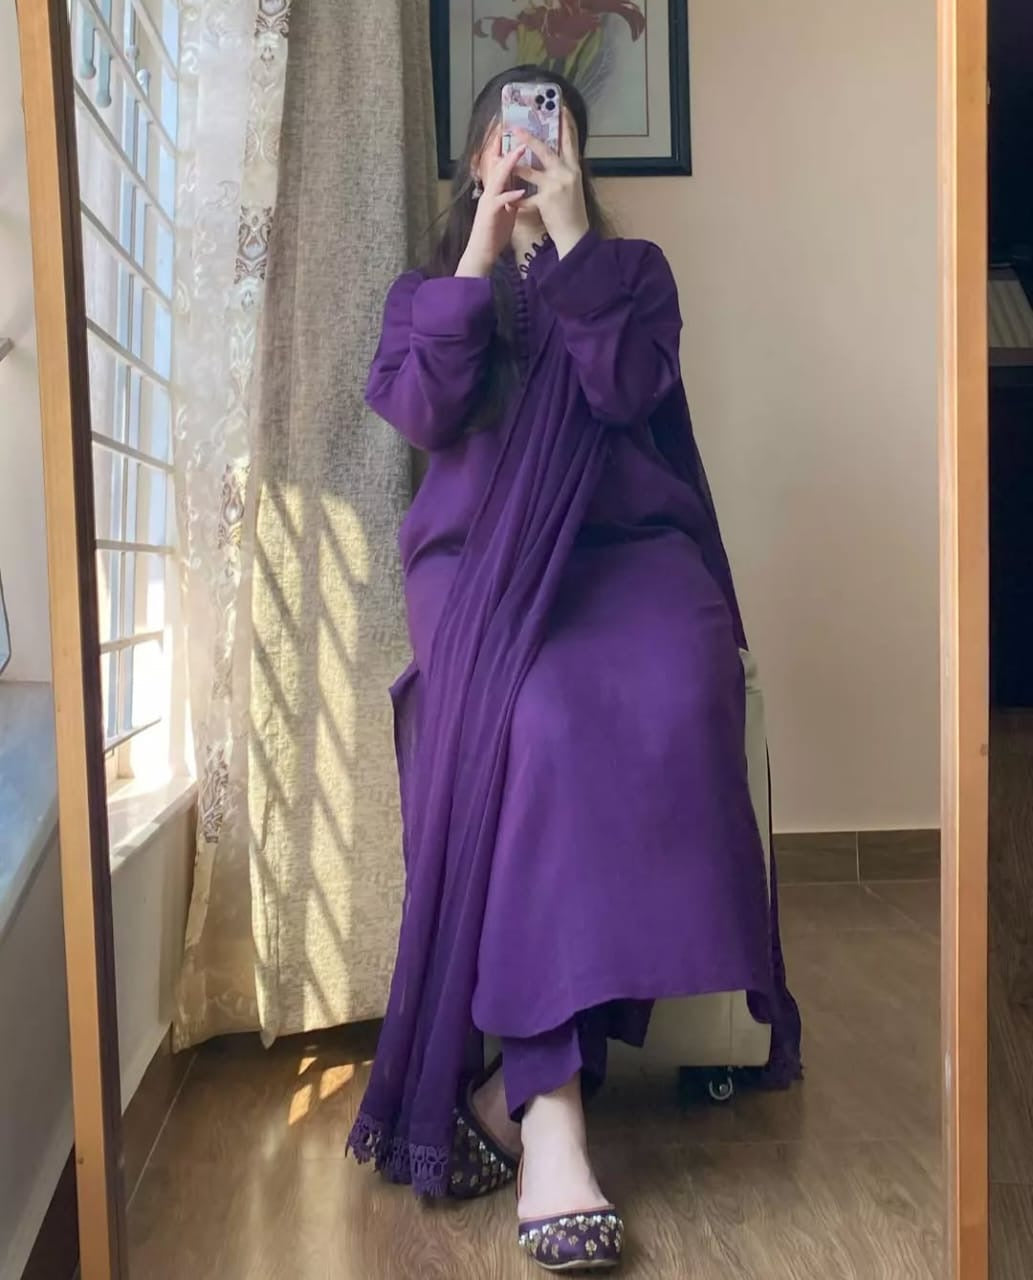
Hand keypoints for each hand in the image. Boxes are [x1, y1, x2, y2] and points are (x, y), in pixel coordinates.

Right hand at [456, 133, 525, 277]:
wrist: (482, 253)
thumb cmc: (494, 233)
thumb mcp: (506, 211)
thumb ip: (512, 198)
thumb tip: (521, 187)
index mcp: (495, 191)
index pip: (502, 167)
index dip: (509, 150)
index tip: (519, 135)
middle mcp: (490, 192)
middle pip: (498, 166)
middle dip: (509, 148)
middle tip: (520, 132)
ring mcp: (488, 201)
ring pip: (498, 178)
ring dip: (509, 165)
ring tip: (521, 152)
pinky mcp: (489, 214)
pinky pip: (500, 202)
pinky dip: (510, 196)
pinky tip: (520, 191)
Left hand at [514, 110, 589, 258]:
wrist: (576, 235)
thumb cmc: (573, 211)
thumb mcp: (574, 186)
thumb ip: (565, 169)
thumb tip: (557, 154)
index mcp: (574, 168)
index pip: (571, 140)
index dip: (566, 123)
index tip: (560, 106)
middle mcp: (567, 174)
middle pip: (547, 150)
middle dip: (530, 138)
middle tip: (516, 128)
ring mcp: (556, 187)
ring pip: (532, 171)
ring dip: (515, 164)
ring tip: (502, 156)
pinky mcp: (546, 202)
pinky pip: (526, 198)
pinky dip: (517, 199)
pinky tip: (508, 199)